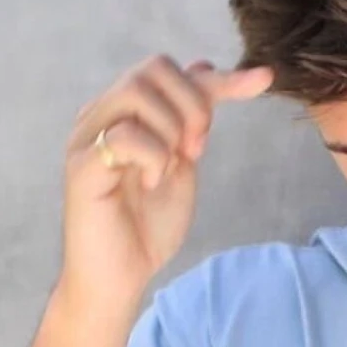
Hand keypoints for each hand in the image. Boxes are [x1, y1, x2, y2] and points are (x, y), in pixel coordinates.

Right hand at [60, 53, 274, 306]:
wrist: (117, 279)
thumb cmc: (145, 228)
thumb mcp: (182, 165)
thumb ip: (190, 122)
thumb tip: (204, 67)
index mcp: (124, 114)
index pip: (171, 73)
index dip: (221, 76)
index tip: (264, 79)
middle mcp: (100, 116)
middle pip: (152, 68)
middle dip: (192, 105)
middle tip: (197, 151)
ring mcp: (87, 138)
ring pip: (136, 92)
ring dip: (171, 129)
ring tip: (173, 167)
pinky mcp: (82, 166)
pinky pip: (124, 135)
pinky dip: (152, 157)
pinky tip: (151, 184)